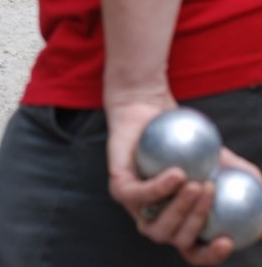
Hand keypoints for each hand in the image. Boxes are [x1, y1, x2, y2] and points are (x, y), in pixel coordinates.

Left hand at [106, 100, 253, 264]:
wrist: (149, 109)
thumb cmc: (186, 140)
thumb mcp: (220, 159)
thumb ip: (242, 179)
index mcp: (180, 224)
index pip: (195, 253)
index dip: (211, 255)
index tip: (228, 240)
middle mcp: (157, 222)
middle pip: (178, 240)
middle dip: (198, 220)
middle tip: (211, 191)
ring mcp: (136, 209)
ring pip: (158, 226)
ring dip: (180, 209)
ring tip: (197, 184)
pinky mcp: (119, 189)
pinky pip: (140, 196)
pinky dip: (159, 188)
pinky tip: (177, 174)